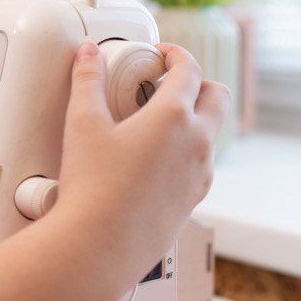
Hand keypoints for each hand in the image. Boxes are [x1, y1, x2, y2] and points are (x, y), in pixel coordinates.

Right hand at [53, 41, 229, 292]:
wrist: (99, 246)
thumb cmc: (92, 189)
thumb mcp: (83, 124)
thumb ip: (87, 80)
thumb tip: (89, 54)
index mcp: (174, 117)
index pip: (189, 69)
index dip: (174, 54)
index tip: (160, 54)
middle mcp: (197, 144)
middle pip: (217, 96)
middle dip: (196, 82)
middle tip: (166, 83)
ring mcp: (200, 175)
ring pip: (211, 132)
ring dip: (193, 117)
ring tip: (155, 122)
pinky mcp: (193, 200)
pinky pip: (200, 164)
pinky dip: (186, 149)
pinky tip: (153, 158)